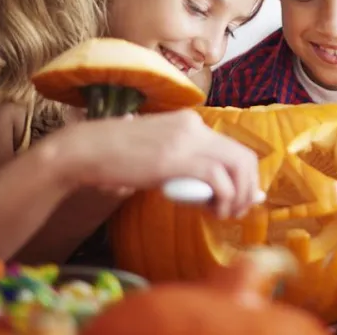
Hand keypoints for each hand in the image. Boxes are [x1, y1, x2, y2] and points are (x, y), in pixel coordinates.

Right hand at [50, 109, 259, 218]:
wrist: (87, 150)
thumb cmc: (117, 156)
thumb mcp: (159, 154)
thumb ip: (187, 166)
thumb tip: (216, 188)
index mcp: (191, 123)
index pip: (235, 147)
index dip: (247, 176)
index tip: (243, 198)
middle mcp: (195, 127)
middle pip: (245, 156)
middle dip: (249, 188)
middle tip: (237, 211)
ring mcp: (187, 141)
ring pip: (238, 167)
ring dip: (238, 196)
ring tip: (222, 213)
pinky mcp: (176, 159)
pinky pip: (217, 179)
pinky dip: (222, 198)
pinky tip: (209, 211)